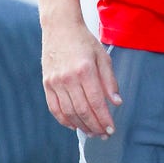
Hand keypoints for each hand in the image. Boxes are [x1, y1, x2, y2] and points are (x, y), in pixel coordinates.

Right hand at [41, 20, 121, 136]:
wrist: (60, 28)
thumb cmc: (84, 41)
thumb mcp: (103, 57)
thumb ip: (110, 81)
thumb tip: (116, 103)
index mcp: (85, 70)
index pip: (96, 101)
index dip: (104, 118)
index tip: (111, 129)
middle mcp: (68, 78)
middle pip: (82, 110)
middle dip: (95, 126)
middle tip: (104, 135)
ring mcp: (55, 81)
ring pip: (68, 112)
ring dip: (81, 126)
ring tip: (92, 133)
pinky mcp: (47, 83)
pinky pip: (54, 108)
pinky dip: (64, 120)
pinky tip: (74, 125)